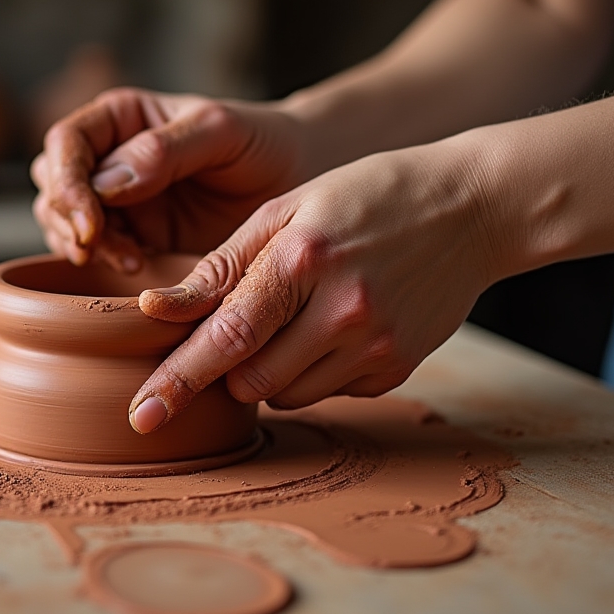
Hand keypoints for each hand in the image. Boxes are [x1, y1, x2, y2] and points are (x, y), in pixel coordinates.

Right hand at [31, 88, 304, 268]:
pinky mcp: (134, 235)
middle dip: (67, 218)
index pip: (65, 143)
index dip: (66, 182)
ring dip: (82, 244)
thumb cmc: (263, 142)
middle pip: (52, 184)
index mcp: (120, 117)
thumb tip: (106, 183)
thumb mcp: (221, 132)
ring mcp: (116, 199)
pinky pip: (95, 250)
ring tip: (129, 258)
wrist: (296, 182)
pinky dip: (103, 261)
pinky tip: (137, 266)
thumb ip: (165, 150)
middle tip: (100, 246)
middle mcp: (108, 155)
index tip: (90, 220)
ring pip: (63, 221)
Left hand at [127, 138, 499, 431]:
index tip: (141, 416)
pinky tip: (335, 323)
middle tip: (240, 326)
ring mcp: (377, 345)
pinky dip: (314, 370)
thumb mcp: (286, 208)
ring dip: (269, 371)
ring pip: (287, 395)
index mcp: (303, 257)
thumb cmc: (363, 197)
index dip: (178, 379)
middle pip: (250, 380)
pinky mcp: (399, 368)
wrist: (473, 207)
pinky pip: (330, 393)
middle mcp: (343, 309)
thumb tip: (156, 309)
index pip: (226, 335)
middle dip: (227, 367)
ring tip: (297, 314)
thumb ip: (222, 264)